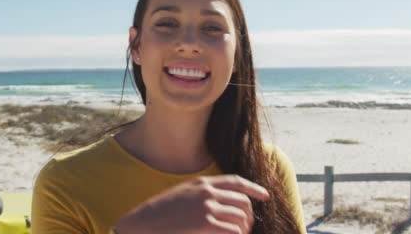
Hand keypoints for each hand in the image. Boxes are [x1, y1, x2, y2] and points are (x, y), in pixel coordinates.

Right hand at [114, 175, 269, 233]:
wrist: (144, 223)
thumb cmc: (161, 212)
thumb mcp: (182, 194)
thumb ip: (201, 193)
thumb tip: (220, 200)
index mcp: (202, 183)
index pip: (236, 182)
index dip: (254, 188)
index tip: (266, 196)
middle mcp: (207, 192)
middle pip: (242, 201)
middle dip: (249, 215)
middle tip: (247, 226)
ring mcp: (207, 208)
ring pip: (241, 217)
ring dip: (245, 228)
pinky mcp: (206, 224)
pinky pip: (233, 230)